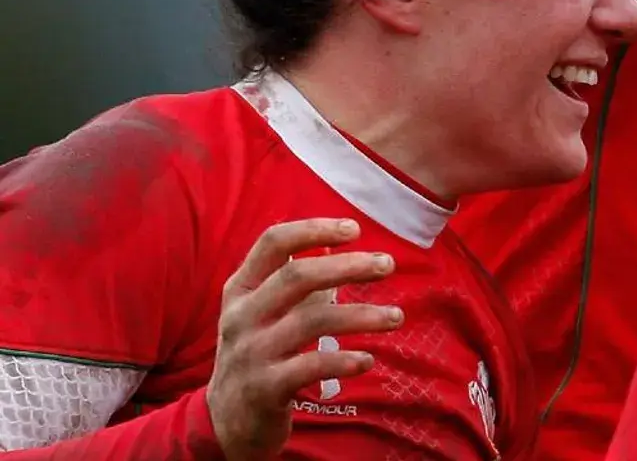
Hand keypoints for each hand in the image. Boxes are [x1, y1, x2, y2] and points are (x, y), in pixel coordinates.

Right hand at [208, 219, 402, 460]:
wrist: (226, 421)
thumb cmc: (256, 353)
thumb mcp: (262, 312)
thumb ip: (294, 280)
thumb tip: (333, 244)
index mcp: (240, 290)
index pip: (272, 243)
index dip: (313, 229)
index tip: (354, 228)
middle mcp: (241, 317)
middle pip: (297, 277)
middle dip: (348, 266)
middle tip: (388, 264)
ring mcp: (250, 353)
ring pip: (311, 321)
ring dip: (362, 315)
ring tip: (396, 317)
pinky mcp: (264, 389)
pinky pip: (310, 367)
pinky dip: (344, 360)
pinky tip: (368, 359)